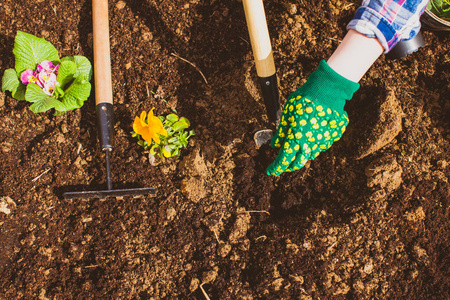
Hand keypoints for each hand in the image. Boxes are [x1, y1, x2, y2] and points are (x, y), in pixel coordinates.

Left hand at [266, 60, 359, 175]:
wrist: (327, 90)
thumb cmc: (303, 100)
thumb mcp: (286, 114)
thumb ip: (281, 132)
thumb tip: (275, 145)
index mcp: (296, 138)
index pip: (284, 160)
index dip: (276, 167)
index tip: (270, 171)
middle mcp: (310, 144)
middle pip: (298, 163)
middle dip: (288, 166)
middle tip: (282, 164)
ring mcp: (323, 141)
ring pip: (310, 155)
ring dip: (301, 155)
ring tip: (295, 150)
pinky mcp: (332, 137)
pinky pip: (320, 146)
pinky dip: (312, 146)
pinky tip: (309, 138)